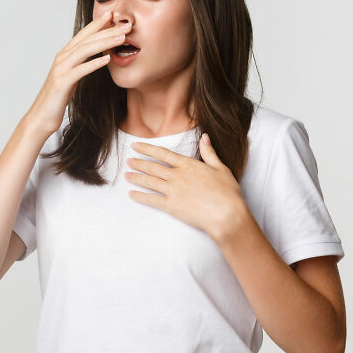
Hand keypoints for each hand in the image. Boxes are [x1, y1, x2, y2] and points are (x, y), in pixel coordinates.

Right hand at [25, 9, 132, 135]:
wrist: (41, 117)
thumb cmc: (57, 99)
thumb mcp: (71, 78)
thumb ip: (80, 66)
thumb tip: (95, 59)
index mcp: (64, 56)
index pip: (83, 35)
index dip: (97, 24)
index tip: (113, 15)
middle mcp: (62, 58)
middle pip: (87, 39)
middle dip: (107, 30)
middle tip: (125, 24)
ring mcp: (61, 69)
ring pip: (85, 51)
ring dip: (104, 43)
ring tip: (121, 38)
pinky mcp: (62, 82)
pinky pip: (80, 70)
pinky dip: (94, 63)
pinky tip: (107, 59)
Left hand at [125, 133, 246, 239]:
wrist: (226, 215)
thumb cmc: (227, 192)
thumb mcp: (221, 168)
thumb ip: (209, 152)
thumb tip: (204, 137)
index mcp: (188, 165)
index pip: (162, 153)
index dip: (147, 149)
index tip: (136, 146)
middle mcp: (177, 176)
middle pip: (152, 167)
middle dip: (138, 163)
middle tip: (128, 161)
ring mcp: (172, 191)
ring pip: (149, 182)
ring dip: (136, 177)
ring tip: (126, 175)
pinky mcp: (171, 206)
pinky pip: (151, 200)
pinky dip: (140, 196)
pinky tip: (132, 194)